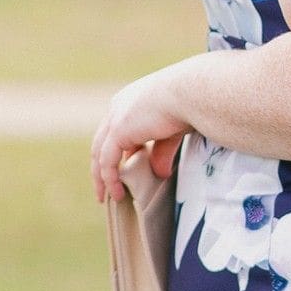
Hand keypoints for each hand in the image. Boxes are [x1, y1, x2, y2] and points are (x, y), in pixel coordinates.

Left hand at [90, 73, 187, 203]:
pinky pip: (107, 161)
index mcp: (129, 101)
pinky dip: (110, 179)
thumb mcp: (172, 131)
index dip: (119, 152)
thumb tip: (160, 173)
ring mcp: (115, 118)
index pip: (116, 130)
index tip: (126, 171)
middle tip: (106, 187)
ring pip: (99, 153)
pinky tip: (118, 193)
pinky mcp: (118, 130)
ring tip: (106, 197)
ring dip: (101, 177)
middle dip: (102, 166)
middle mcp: (118, 107)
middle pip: (101, 142)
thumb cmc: (189, 105)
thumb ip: (161, 150)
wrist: (191, 93)